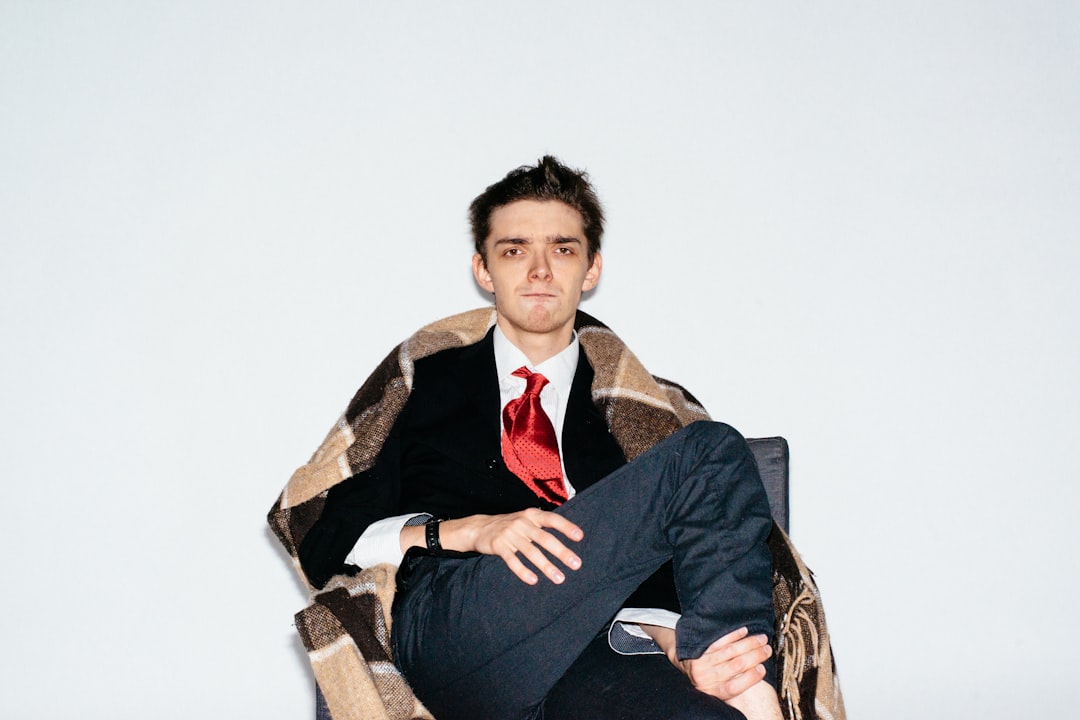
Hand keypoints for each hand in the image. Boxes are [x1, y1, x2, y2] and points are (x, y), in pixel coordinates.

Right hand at [443, 509, 583, 584]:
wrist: (479, 527)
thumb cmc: (510, 525)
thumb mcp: (526, 519)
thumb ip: (543, 525)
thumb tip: (569, 534)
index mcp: (531, 515)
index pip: (552, 519)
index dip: (566, 527)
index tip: (579, 537)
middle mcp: (522, 523)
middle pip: (544, 538)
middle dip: (561, 552)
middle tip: (576, 564)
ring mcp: (510, 534)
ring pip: (531, 552)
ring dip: (546, 566)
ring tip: (559, 578)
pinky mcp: (499, 546)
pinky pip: (512, 561)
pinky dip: (523, 571)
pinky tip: (533, 580)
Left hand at [643, 625, 771, 700]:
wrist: (684, 664)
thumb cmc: (709, 678)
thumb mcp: (719, 688)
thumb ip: (734, 685)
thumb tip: (758, 675)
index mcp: (714, 691)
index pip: (734, 687)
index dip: (750, 678)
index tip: (763, 669)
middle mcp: (707, 678)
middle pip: (735, 666)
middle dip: (755, 656)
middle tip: (767, 649)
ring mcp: (702, 662)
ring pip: (730, 651)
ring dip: (748, 643)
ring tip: (761, 639)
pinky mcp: (700, 648)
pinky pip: (719, 641)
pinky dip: (733, 635)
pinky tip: (744, 631)